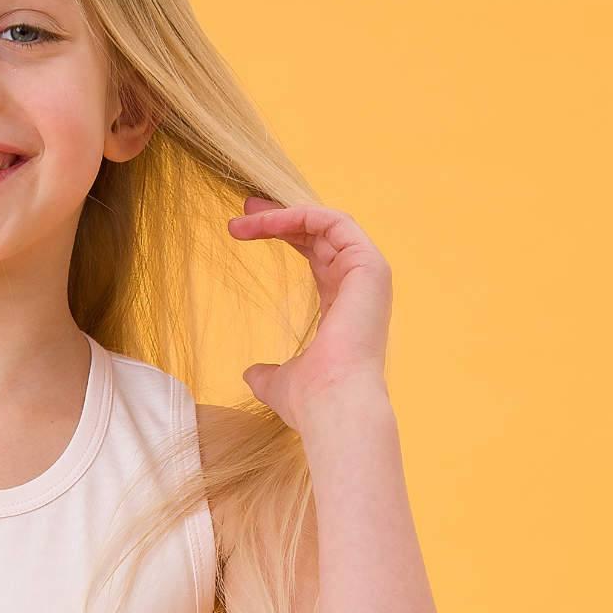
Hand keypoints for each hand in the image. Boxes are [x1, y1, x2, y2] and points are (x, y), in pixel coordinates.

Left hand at [229, 196, 392, 433]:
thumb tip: (251, 374)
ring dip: (283, 215)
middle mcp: (359, 286)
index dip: (284, 236)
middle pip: (320, 234)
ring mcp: (368, 274)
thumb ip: (268, 372)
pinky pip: (333, 222)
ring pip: (325, 223)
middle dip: (280, 217)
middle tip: (243, 209)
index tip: (245, 229)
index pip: (316, 257)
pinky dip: (299, 215)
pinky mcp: (369, 265)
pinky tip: (267, 222)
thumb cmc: (310, 400)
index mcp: (344, 306)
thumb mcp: (280, 381)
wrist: (331, 404)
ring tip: (244, 215)